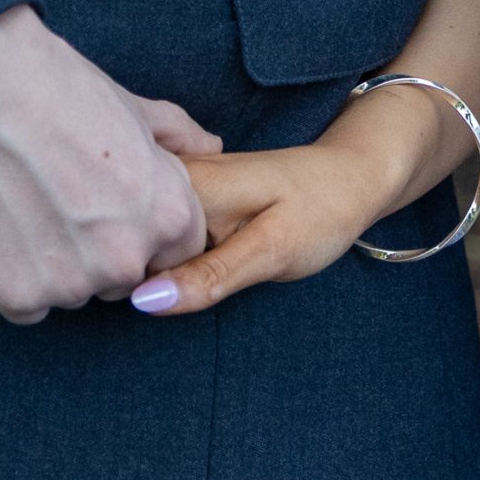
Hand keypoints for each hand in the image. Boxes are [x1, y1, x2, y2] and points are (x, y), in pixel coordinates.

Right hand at [0, 6, 220, 321]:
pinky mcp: (18, 296)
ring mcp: (72, 283)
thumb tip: (210, 145)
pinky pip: (28, 304)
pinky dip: (15, 277)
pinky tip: (3, 226)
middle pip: (122, 277)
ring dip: (56, 265)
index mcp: (167, 213)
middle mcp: (126, 258)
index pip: (175, 252)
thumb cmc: (60, 90)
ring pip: (72, 290)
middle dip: (101, 250)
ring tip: (30, 203)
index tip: (114, 205)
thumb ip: (179, 137)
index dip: (145, 229)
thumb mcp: (135, 109)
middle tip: (65, 200)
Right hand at [130, 82, 443, 315]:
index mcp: (187, 185)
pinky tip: (203, 252)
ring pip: (142, 240)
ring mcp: (178, 183)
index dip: (134, 282)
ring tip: (222, 254)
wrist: (352, 176)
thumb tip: (142, 302)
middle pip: (129, 243)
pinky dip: (169, 251)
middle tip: (219, 265)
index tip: (170, 292)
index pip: (127, 250)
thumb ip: (209, 277)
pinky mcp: (188, 196)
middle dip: (141, 269)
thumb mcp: (273, 250)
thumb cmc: (322, 209)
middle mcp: (173, 177)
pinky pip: (158, 232)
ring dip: (155, 261)